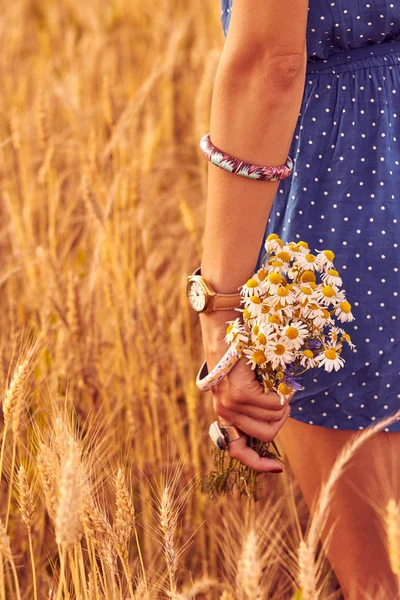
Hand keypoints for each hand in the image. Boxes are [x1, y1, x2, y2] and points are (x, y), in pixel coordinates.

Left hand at [199, 312, 293, 472]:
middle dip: (281, 420)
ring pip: (274, 420)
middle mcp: (225, 412)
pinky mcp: (241, 394)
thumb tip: (275, 421)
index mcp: (226, 414)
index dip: (259, 464)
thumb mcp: (246, 385)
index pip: (238, 452)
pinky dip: (282, 395)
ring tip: (276, 384)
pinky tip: (274, 379)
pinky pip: (274, 406)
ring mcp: (232, 405)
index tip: (278, 467)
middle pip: (267, 435)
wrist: (225, 330)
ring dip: (283, 404)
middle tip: (280, 400)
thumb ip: (255, 406)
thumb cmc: (241, 356)